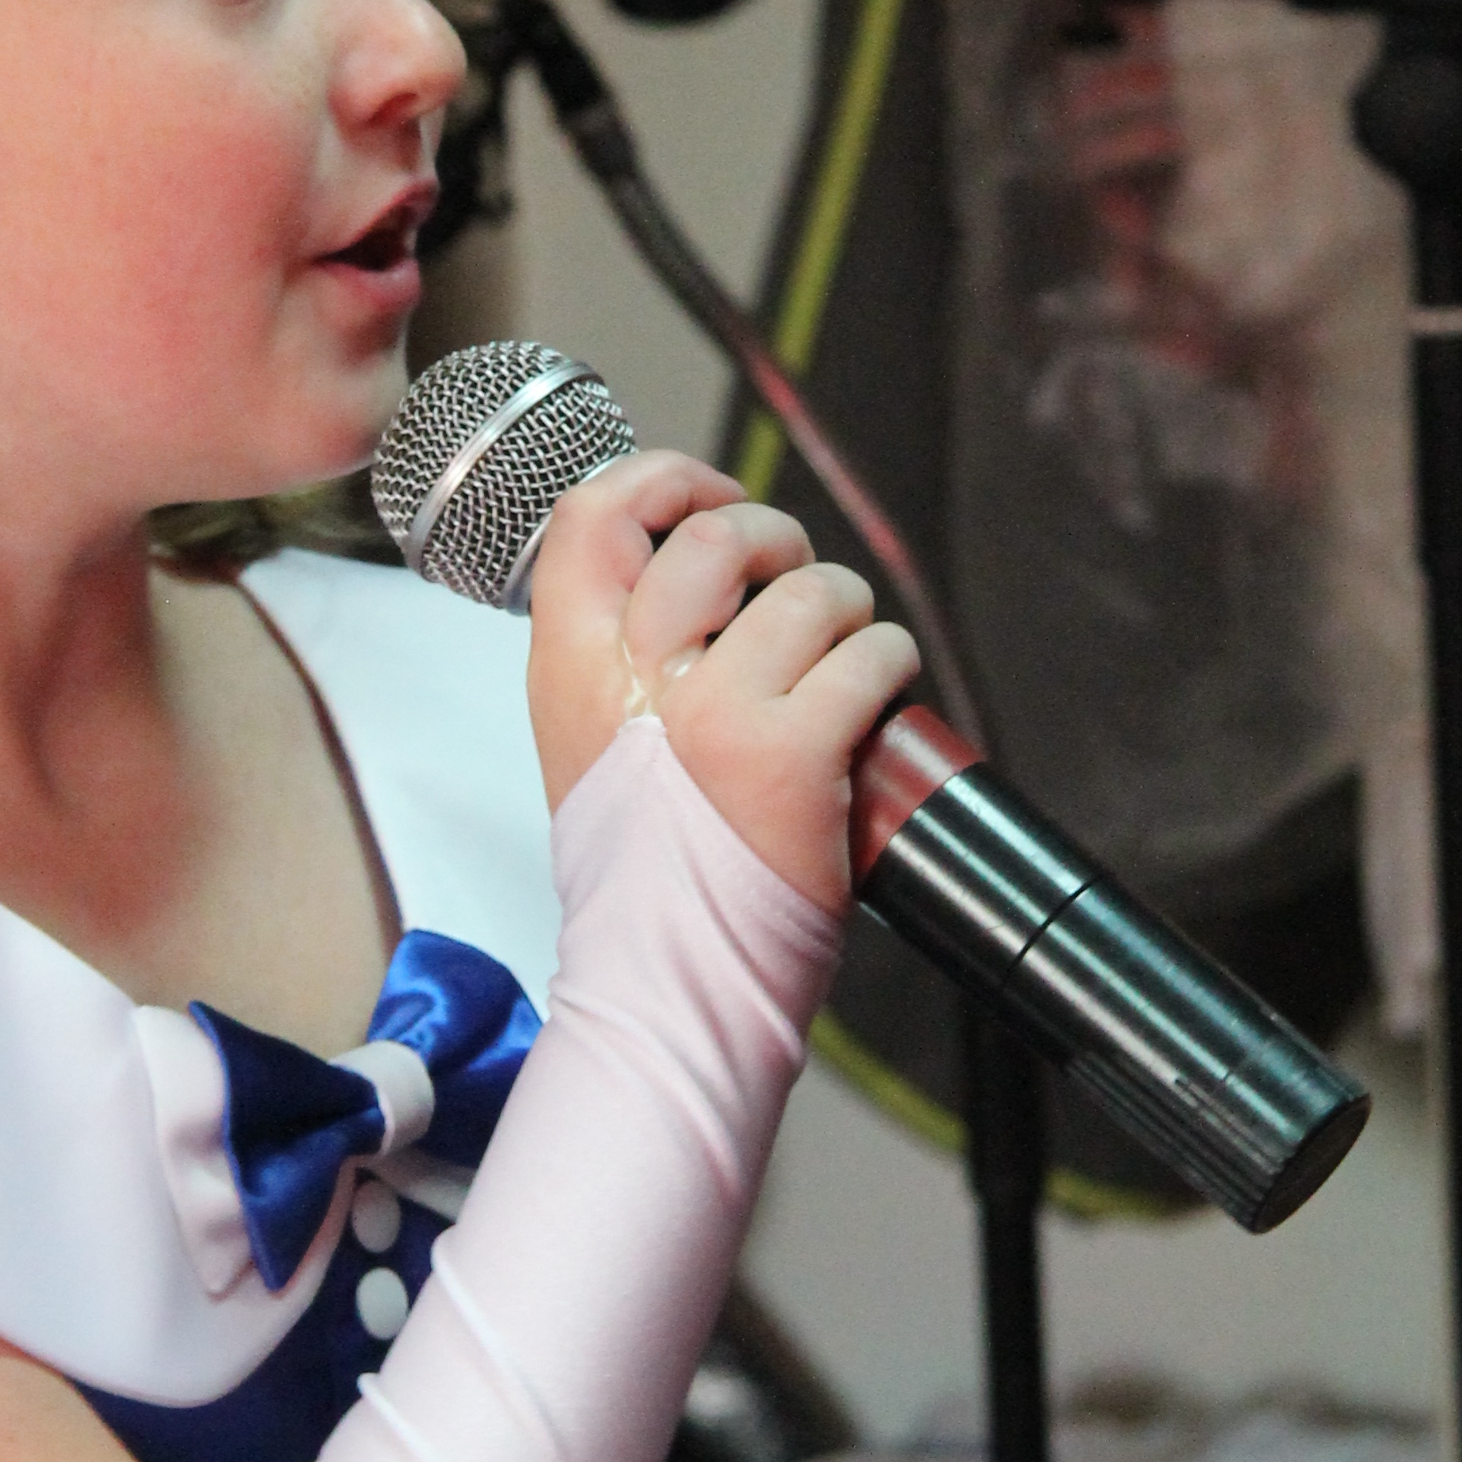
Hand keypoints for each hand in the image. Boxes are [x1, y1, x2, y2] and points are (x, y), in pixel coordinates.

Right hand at [525, 451, 917, 909]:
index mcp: (570, 670)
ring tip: (844, 659)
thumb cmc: (641, 880)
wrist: (663, 982)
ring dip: (848, 611)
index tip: (704, 499)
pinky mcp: (793, 755)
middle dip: (778, 541)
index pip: (592, 515)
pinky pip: (870, 655)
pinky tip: (877, 702)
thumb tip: (687, 570)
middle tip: (793, 587)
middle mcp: (637, 678)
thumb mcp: (586, 748)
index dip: (662, 479)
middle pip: (716, 533)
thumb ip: (614, 658)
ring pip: (812, 589)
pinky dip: (891, 665)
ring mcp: (715, 712)